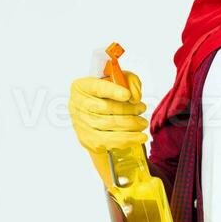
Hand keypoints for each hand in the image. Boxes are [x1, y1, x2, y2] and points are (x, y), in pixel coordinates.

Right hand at [69, 69, 145, 185]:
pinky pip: (109, 142)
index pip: (97, 88)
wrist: (95, 111)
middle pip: (106, 108)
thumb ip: (130, 81)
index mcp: (82, 87)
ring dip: (130, 125)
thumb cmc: (107, 94)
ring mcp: (82, 124)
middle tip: (142, 108)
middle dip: (129, 109)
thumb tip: (135, 96)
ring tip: (142, 123)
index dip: (113, 91)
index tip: (127, 95)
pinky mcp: (88, 140)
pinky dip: (127, 140)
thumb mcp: (118, 79)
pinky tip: (138, 137)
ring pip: (108, 126)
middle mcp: (78, 105)